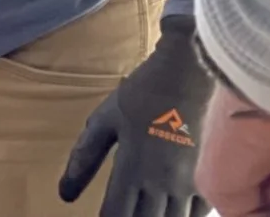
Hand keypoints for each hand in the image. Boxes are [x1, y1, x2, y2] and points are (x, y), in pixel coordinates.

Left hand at [60, 15, 216, 216]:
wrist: (189, 67)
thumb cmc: (143, 91)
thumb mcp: (105, 119)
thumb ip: (85, 158)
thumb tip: (65, 196)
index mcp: (131, 170)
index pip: (114, 216)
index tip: (101, 216)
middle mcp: (159, 182)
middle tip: (125, 212)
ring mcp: (186, 179)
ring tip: (148, 212)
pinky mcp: (204, 170)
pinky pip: (197, 211)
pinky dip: (186, 216)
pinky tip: (175, 211)